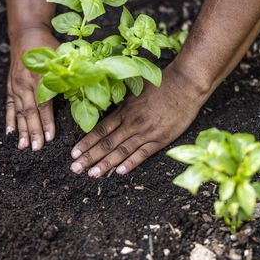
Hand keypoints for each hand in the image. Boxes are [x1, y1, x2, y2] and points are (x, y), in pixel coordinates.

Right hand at [6, 28, 58, 150]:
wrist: (26, 33)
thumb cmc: (48, 46)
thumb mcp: (62, 57)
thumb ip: (69, 76)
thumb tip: (82, 93)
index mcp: (40, 77)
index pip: (44, 105)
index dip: (47, 122)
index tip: (50, 138)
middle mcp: (25, 83)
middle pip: (29, 112)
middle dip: (33, 132)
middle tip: (36, 148)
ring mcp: (16, 85)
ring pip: (19, 112)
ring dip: (21, 130)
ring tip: (22, 146)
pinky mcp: (10, 86)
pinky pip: (9, 106)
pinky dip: (9, 119)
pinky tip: (9, 133)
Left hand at [69, 66, 211, 176]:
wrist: (185, 85)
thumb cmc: (160, 84)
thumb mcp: (135, 90)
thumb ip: (122, 103)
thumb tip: (108, 110)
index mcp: (124, 110)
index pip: (100, 130)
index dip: (86, 143)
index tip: (74, 153)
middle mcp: (132, 123)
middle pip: (106, 143)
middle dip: (89, 157)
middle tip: (75, 169)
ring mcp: (146, 132)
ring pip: (121, 151)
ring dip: (106, 164)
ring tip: (92, 174)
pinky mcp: (161, 139)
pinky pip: (143, 154)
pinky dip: (131, 163)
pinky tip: (120, 172)